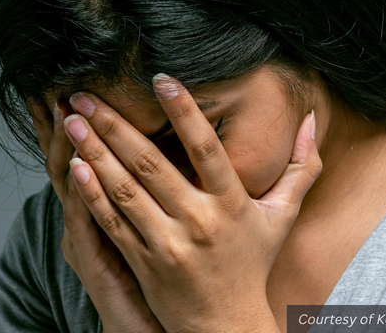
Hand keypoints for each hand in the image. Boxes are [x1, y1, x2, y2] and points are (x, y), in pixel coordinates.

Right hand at [29, 99, 164, 332]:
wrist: (144, 324)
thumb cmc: (154, 272)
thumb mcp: (146, 226)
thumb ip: (152, 189)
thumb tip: (176, 149)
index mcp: (102, 205)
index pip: (85, 157)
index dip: (76, 126)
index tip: (71, 92)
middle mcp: (86, 217)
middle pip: (68, 162)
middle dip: (60, 126)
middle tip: (58, 89)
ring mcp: (85, 237)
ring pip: (70, 185)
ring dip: (65, 149)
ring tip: (63, 113)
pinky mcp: (95, 260)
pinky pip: (85, 222)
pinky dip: (81, 194)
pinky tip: (79, 168)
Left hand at [64, 75, 321, 332]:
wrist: (225, 325)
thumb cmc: (252, 264)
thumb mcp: (283, 216)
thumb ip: (300, 168)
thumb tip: (313, 120)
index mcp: (232, 203)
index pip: (206, 149)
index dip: (184, 112)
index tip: (160, 78)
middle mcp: (198, 221)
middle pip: (150, 164)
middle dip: (115, 125)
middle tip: (87, 93)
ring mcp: (167, 243)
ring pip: (124, 190)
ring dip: (94, 151)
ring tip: (72, 120)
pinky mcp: (143, 262)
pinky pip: (112, 222)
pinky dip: (91, 193)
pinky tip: (74, 167)